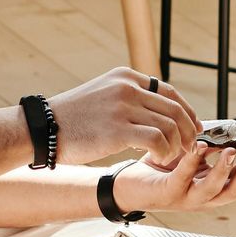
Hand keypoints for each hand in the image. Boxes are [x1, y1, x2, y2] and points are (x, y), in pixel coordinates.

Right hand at [50, 66, 198, 168]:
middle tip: (189, 148)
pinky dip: (164, 152)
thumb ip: (128, 98)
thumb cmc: (72, 119)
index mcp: (125, 76)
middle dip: (187, 131)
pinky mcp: (118, 129)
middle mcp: (127, 87)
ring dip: (176, 145)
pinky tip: (157, 160)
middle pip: (174, 109)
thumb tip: (157, 113)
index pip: (169, 92)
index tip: (193, 128)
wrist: (42, 128)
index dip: (187, 112)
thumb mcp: (102, 95)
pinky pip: (157, 140)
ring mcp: (123, 107)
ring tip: (171, 157)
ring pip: (169, 125)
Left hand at [116, 138, 235, 214]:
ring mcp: (186, 198)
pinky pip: (183, 179)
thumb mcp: (192, 153)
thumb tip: (235, 127)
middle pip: (235, 191)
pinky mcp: (167, 193)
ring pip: (212, 190)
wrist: (127, 181)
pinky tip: (198, 147)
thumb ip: (212, 143)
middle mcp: (204, 197)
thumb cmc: (162, 166)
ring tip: (230, 151)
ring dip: (223, 170)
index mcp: (213, 188)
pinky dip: (193, 162)